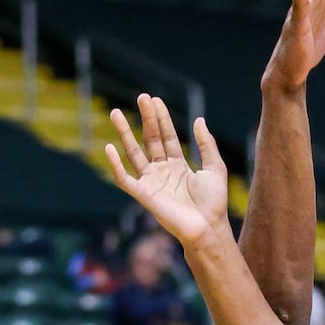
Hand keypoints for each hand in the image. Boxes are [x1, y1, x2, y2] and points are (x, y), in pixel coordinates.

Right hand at [105, 97, 229, 250]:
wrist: (208, 227)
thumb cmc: (214, 203)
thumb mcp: (215, 167)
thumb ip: (206, 144)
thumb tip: (198, 119)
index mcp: (178, 166)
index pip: (166, 137)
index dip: (161, 118)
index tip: (155, 100)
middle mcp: (162, 172)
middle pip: (150, 140)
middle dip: (145, 118)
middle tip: (141, 97)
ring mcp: (151, 182)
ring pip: (133, 153)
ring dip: (124, 133)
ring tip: (115, 113)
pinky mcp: (143, 195)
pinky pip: (124, 178)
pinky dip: (115, 165)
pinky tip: (109, 147)